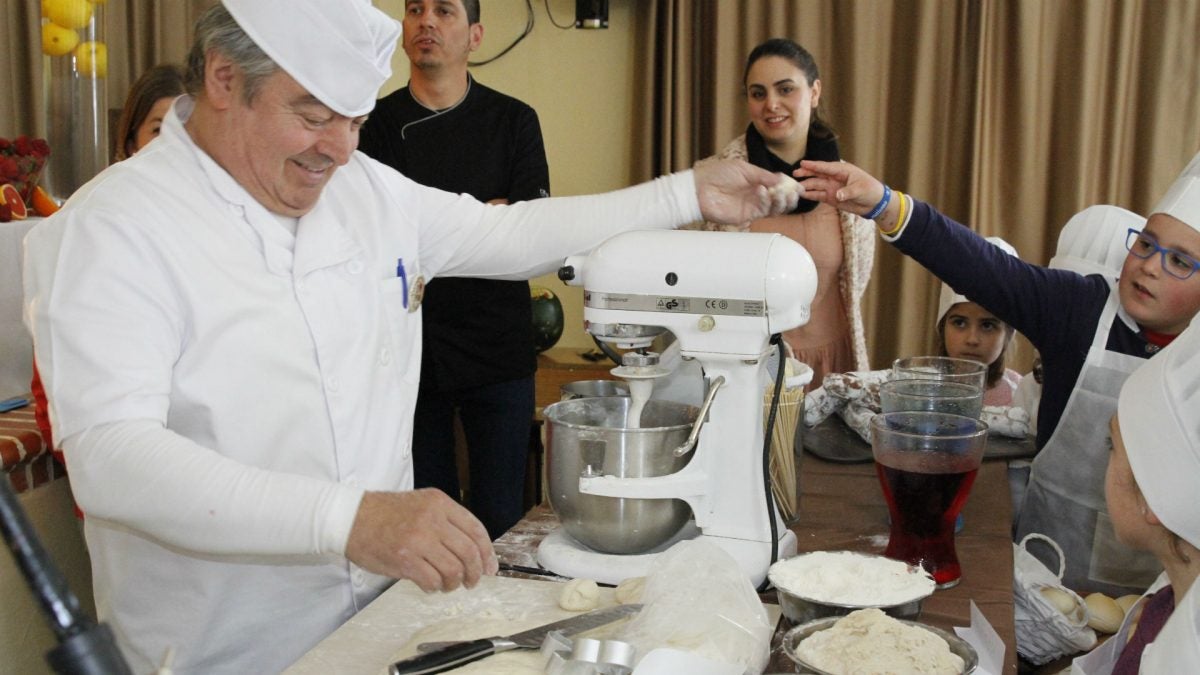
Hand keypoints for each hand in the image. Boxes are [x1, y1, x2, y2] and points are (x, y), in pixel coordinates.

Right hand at [345, 489, 498, 591]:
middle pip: (469, 552)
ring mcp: (418, 539)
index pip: (476, 530)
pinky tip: (430, 585)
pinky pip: (432, 580)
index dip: (487, 553)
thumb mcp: (421, 504)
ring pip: (453, 570)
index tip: (490, 567)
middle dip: (476, 572)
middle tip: (472, 581)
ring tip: (448, 584)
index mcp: (439, 503)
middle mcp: (432, 519)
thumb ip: (446, 522)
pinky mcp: (405, 559)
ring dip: (454, 583)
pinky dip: (435, 587)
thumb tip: (474, 551)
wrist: (350, 518)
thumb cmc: (385, 514)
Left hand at [693, 159, 802, 222]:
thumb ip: (763, 175)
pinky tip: (762, 191)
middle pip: (781, 201)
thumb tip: (782, 178)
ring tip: (779, 192)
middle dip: (790, 197)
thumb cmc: (718, 174)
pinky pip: (762, 211)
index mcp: (758, 183)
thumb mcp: (744, 169)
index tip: (798, 185)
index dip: (790, 187)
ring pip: (775, 209)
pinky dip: (766, 201)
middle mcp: (757, 196)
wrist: (699, 188)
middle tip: (793, 192)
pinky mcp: (746, 216)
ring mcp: (752, 207)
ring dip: (781, 200)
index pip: (779, 187)